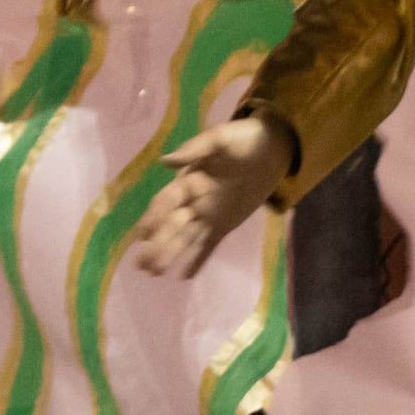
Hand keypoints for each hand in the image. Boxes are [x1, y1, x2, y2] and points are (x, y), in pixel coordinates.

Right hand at [127, 116, 295, 278]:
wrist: (273, 147)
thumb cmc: (245, 138)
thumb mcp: (221, 138)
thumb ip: (194, 149)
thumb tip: (164, 161)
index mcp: (188, 180)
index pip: (165, 202)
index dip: (153, 218)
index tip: (142, 236)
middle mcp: (193, 201)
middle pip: (171, 225)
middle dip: (156, 244)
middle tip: (141, 265)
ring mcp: (208, 214)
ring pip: (185, 238)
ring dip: (169, 255)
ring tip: (154, 273)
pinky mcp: (225, 224)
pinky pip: (209, 244)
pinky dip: (198, 259)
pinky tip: (185, 276)